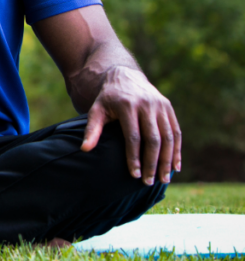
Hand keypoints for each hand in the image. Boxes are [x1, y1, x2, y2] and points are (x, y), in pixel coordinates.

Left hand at [80, 66, 180, 185]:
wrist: (124, 76)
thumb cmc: (108, 99)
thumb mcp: (96, 110)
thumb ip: (92, 129)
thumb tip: (84, 149)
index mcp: (127, 106)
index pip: (132, 136)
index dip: (134, 157)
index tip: (134, 175)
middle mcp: (147, 105)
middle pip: (153, 139)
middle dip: (152, 163)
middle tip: (149, 183)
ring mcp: (160, 105)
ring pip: (168, 137)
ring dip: (167, 160)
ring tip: (164, 179)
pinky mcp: (168, 107)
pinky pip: (176, 132)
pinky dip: (177, 150)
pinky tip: (175, 166)